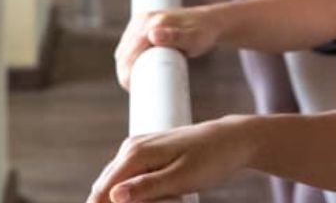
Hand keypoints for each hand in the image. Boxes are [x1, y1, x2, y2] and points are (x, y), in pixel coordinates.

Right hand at [87, 116, 251, 202]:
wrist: (234, 140)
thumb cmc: (212, 159)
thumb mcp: (182, 178)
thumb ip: (147, 187)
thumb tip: (114, 196)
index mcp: (135, 153)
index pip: (102, 193)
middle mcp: (131, 148)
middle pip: (105, 190)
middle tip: (162, 200)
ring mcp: (138, 148)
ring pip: (117, 186)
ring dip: (132, 201)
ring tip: (169, 198)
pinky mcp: (147, 153)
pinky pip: (131, 179)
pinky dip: (140, 193)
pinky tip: (165, 196)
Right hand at [114, 7, 221, 90]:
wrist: (210, 22)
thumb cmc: (203, 33)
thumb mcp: (193, 38)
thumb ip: (175, 37)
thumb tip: (153, 36)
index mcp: (153, 22)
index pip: (129, 50)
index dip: (126, 71)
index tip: (130, 87)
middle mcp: (144, 19)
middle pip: (124, 50)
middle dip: (124, 70)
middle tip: (133, 88)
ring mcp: (141, 20)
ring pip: (124, 48)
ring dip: (125, 65)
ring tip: (133, 82)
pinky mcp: (141, 24)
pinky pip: (128, 44)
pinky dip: (128, 57)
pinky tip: (132, 70)